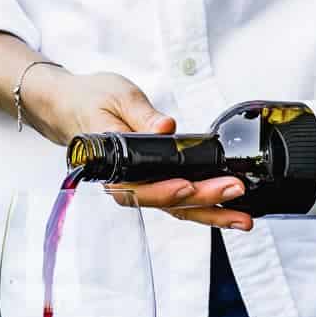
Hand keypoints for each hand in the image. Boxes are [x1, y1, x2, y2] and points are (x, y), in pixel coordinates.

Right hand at [24, 66, 253, 231]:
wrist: (72, 106)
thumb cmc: (91, 100)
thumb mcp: (118, 97)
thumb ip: (143, 115)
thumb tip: (166, 127)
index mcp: (112, 166)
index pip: (141, 188)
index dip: (166, 191)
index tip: (190, 185)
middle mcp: (126, 184)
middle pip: (167, 203)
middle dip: (204, 202)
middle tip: (234, 192)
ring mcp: (141, 187)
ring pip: (177, 208)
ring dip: (212, 214)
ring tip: (243, 219)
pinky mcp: (153, 183)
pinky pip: (180, 201)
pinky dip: (206, 206)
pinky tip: (230, 210)